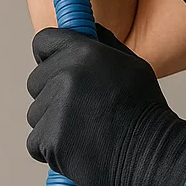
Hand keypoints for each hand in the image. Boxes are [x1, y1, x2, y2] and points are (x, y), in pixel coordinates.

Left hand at [26, 23, 185, 185]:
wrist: (150, 154)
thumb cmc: (144, 110)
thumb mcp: (131, 63)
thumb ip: (103, 44)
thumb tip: (86, 31)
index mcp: (85, 52)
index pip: (43, 41)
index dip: (47, 54)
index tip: (53, 65)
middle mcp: (66, 76)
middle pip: (35, 80)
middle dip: (51, 93)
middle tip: (80, 108)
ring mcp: (56, 108)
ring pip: (35, 113)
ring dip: (52, 123)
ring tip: (85, 129)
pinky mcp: (49, 139)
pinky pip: (35, 142)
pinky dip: (51, 148)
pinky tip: (77, 146)